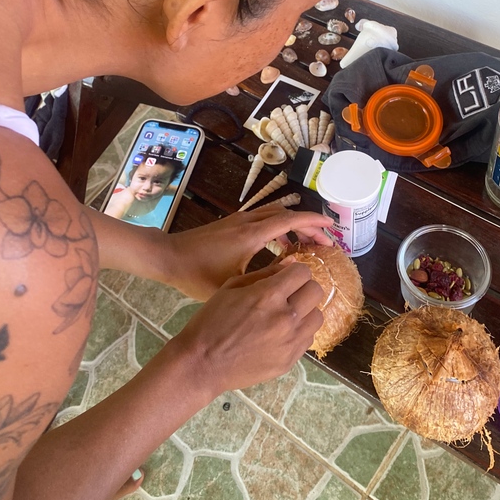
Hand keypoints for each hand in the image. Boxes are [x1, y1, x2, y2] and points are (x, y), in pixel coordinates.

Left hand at [165, 204, 332, 299]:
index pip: (289, 220)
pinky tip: (280, 249)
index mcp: (251, 235)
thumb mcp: (233, 285)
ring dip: (293, 227)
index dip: (313, 222)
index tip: (331, 228)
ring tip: (306, 246)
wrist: (167, 258)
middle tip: (325, 240)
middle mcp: (247, 222)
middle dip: (308, 225)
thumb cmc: (196, 275)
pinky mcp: (231, 225)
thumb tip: (291, 276)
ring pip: (274, 216)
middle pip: (286, 214)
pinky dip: (278, 229)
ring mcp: (238, 221)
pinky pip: (263, 220)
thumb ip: (263, 280)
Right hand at [175, 259, 323, 392]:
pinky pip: (308, 339)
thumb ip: (265, 274)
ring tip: (286, 314)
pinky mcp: (289, 361)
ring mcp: (290, 342)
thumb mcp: (232, 287)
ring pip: (317, 316)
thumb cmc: (211, 320)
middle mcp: (285, 318)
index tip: (287, 277)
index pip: (303, 272)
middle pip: (316, 291)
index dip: (295, 271)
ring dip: (305, 311)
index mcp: (268, 295)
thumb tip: (292, 263)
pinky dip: (299, 332)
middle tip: (289, 293)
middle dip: (303, 287)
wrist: (202, 364)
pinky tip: (281, 333)